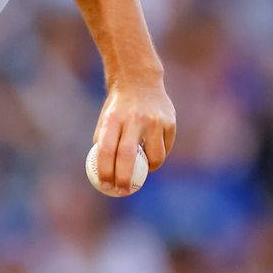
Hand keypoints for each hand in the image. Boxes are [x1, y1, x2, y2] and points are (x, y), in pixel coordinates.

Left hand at [92, 77, 175, 191]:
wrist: (140, 82)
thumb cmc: (118, 108)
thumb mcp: (105, 120)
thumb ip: (104, 143)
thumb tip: (102, 173)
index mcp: (114, 119)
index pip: (107, 150)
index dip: (105, 170)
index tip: (105, 184)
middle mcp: (135, 119)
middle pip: (128, 155)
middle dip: (125, 177)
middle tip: (122, 190)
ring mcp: (155, 121)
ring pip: (154, 156)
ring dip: (148, 169)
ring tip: (141, 171)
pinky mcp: (170, 122)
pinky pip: (165, 148)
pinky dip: (158, 156)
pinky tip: (152, 157)